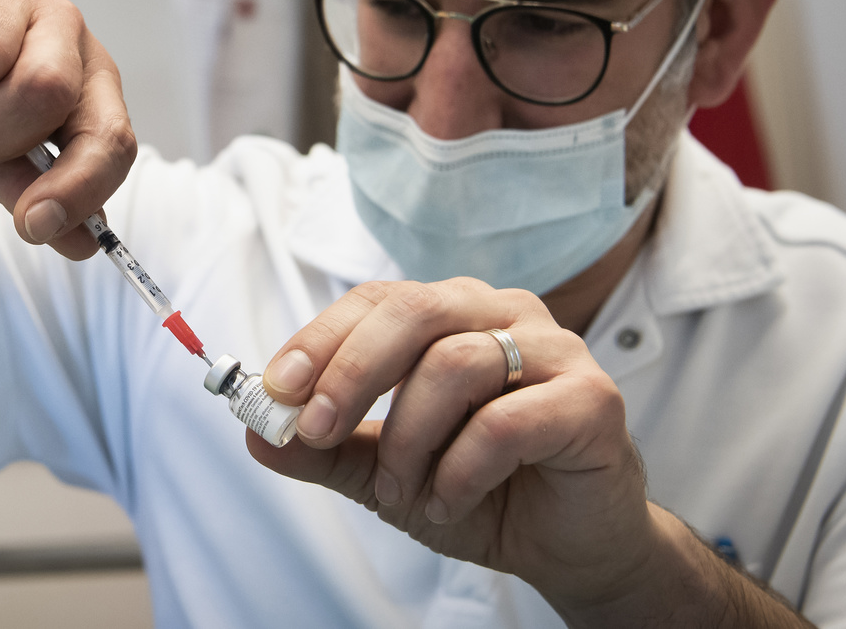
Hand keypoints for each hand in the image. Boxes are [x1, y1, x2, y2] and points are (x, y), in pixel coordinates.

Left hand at [249, 278, 656, 609]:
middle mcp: (504, 313)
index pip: (378, 299)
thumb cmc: (481, 490)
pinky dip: (460, 470)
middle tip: (312, 430)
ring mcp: (555, 349)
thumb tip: (253, 432)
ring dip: (408, 440)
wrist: (565, 546)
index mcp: (455, 313)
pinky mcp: (592, 399)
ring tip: (399, 493)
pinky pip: (505, 421)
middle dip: (350, 372)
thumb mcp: (387, 471)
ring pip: (454, 365)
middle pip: (414, 311)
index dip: (321, 339)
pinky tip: (448, 503)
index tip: (277, 389)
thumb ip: (327, 449)